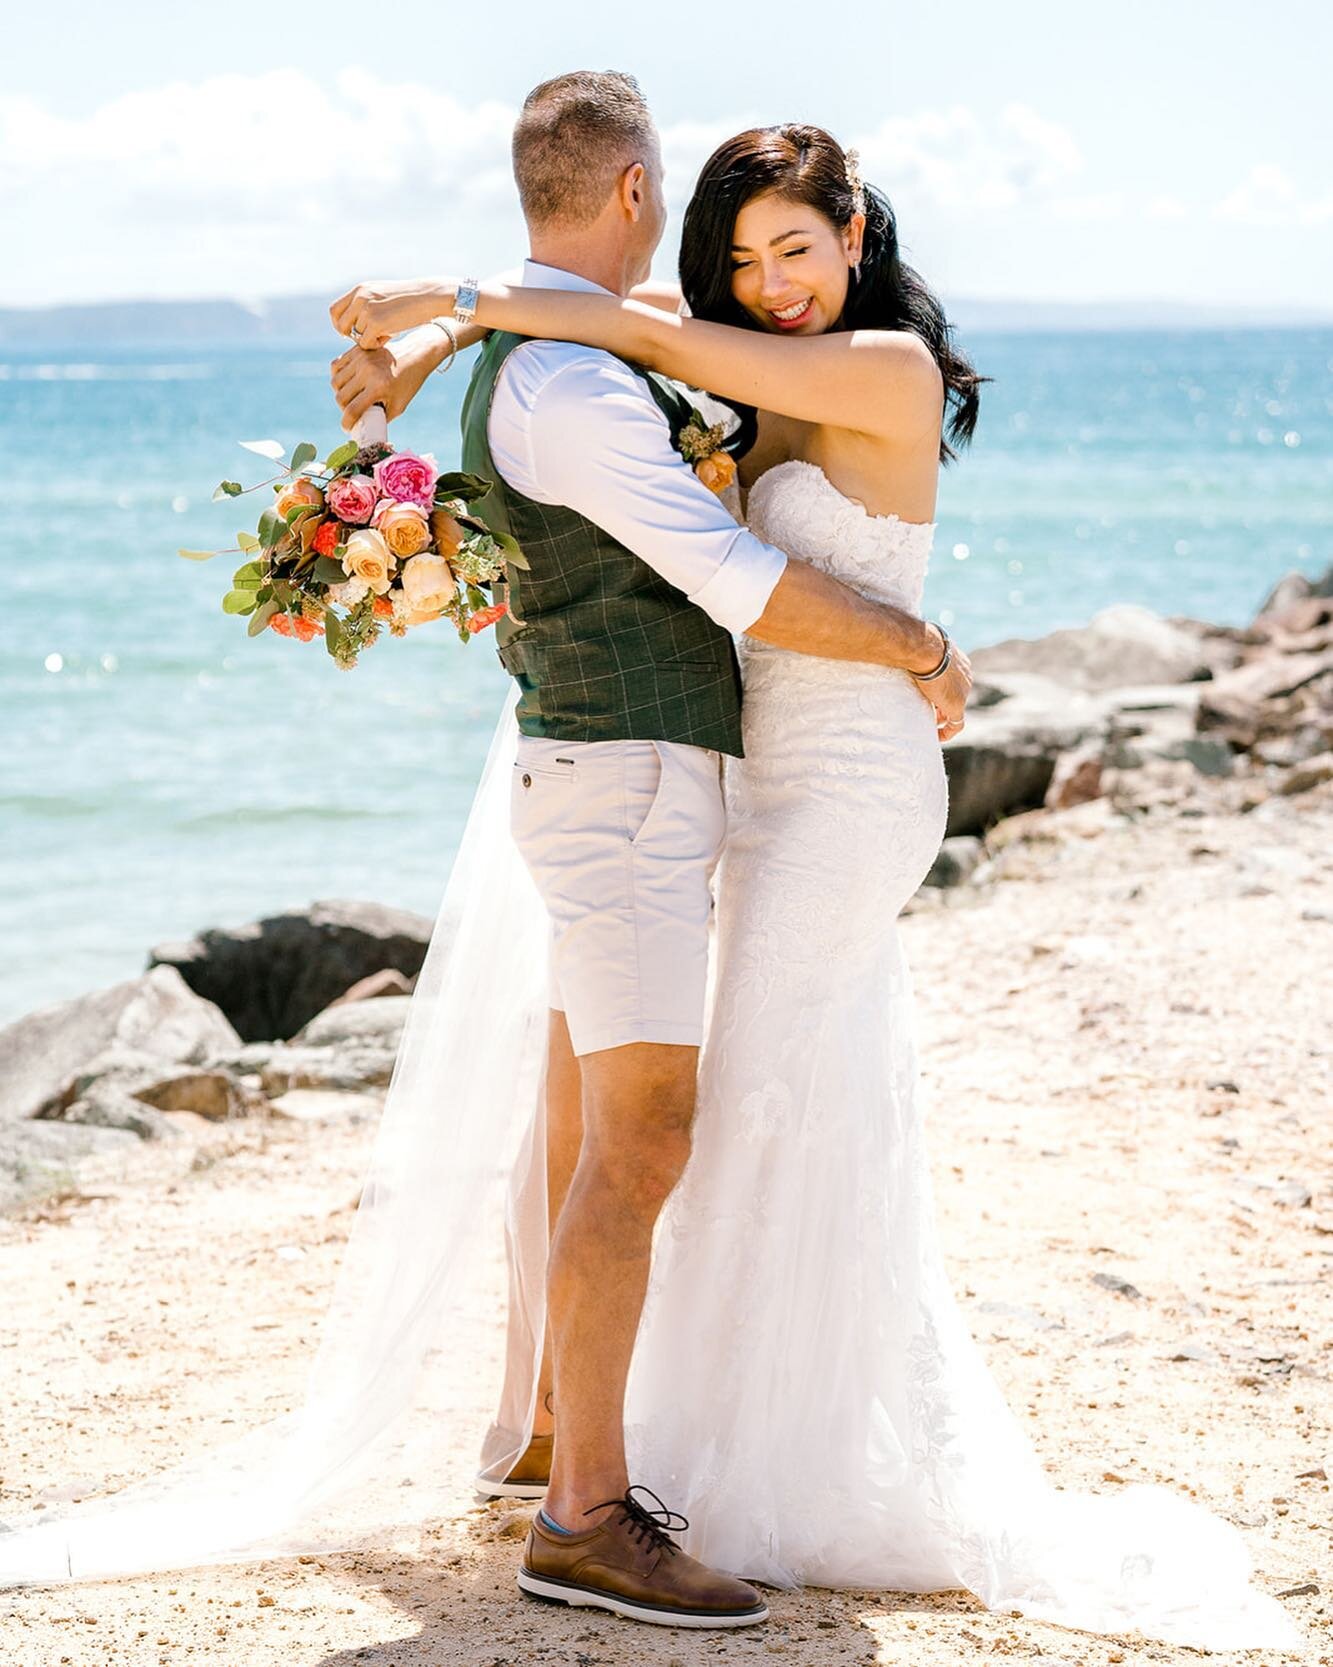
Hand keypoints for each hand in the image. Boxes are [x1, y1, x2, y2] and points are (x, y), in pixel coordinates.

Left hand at [328, 278, 452, 350]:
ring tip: (385, 334)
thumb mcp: (382, 298)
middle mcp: (360, 298)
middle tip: (364, 339)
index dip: (339, 324)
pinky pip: (365, 343)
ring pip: (356, 335)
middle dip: (349, 336)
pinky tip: (388, 338)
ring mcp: (367, 309)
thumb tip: (355, 327)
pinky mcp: (376, 322)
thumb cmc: (409, 301)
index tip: (349, 333)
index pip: (335, 310)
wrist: (427, 297)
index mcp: (360, 290)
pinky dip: (375, 345)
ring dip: (368, 340)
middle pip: (340, 324)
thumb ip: (366, 307)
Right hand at [330, 334, 441, 431]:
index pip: (352, 410)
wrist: (415, 355)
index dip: (346, 423)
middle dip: (344, 409)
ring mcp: (360, 358)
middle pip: (340, 397)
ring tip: (351, 396)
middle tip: (352, 411)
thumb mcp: (398, 406)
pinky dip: (338, 376)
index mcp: (379, 387)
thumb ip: (381, 418)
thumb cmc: (407, 383)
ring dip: (340, 393)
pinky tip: (347, 382)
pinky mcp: (357, 350)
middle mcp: (367, 371)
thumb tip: (364, 429)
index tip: (347, 428)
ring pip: (335, 382)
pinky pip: (336, 366)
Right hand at [910, 628, 970, 739]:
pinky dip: (948, 732)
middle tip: (925, 711)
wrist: (925, 648)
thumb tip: (894, 641)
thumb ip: (913, 645)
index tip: (928, 695)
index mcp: (959, 661)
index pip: (953, 679)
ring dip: (942, 718)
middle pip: (955, 695)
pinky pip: (956, 725)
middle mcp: (966, 676)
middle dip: (941, 704)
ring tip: (927, 723)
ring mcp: (963, 692)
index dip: (941, 689)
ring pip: (954, 710)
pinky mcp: (957, 705)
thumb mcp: (917, 642)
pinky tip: (936, 737)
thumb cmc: (917, 641)